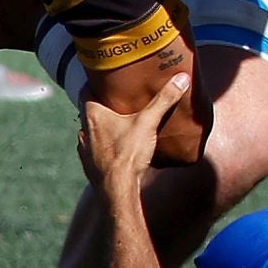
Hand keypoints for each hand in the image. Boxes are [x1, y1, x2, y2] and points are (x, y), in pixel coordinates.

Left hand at [78, 74, 189, 191]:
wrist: (117, 190)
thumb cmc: (128, 154)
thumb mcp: (149, 122)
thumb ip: (164, 100)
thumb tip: (182, 78)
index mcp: (93, 115)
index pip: (86, 90)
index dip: (95, 83)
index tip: (106, 77)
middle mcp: (85, 130)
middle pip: (89, 110)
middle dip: (102, 105)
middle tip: (118, 98)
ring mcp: (85, 149)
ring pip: (91, 131)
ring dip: (101, 126)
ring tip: (118, 123)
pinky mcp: (89, 165)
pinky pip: (94, 149)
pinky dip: (103, 145)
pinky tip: (117, 147)